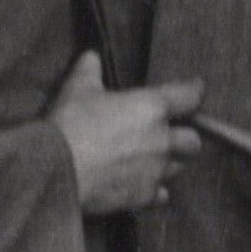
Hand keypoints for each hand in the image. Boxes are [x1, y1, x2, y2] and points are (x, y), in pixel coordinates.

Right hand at [52, 51, 203, 214]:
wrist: (56, 171)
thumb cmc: (70, 125)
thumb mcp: (77, 90)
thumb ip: (89, 71)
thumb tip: (91, 56)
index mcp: (152, 107)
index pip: (190, 96)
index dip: (193, 92)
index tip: (194, 91)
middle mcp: (162, 138)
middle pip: (192, 140)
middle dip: (183, 137)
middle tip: (167, 135)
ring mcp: (156, 169)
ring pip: (178, 167)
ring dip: (169, 162)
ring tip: (151, 160)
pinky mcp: (145, 195)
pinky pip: (162, 194)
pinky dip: (154, 191)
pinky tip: (140, 186)